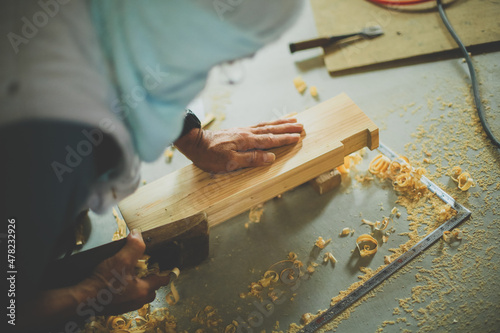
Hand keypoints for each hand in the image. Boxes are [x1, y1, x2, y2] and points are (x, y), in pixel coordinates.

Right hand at [18, 230, 168, 329]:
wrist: (82, 299)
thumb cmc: (103, 281)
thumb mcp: (121, 259)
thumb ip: (133, 246)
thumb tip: (138, 234)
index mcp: (143, 290)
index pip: (160, 281)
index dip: (165, 274)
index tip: (168, 271)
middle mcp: (136, 300)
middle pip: (150, 291)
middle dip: (150, 282)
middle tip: (146, 272)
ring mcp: (125, 306)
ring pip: (138, 296)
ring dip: (137, 287)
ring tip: (130, 276)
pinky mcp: (115, 308)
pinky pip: (126, 299)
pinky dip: (126, 292)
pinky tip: (116, 285)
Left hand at [174, 118, 303, 172]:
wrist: (194, 142)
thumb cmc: (209, 155)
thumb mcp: (229, 162)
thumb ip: (251, 159)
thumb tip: (270, 157)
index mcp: (246, 141)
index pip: (270, 140)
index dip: (285, 139)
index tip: (298, 137)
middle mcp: (246, 133)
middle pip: (271, 129)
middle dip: (287, 128)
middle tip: (301, 125)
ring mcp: (242, 130)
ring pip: (265, 125)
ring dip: (280, 124)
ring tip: (292, 120)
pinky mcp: (237, 131)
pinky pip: (258, 125)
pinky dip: (268, 124)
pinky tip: (271, 125)